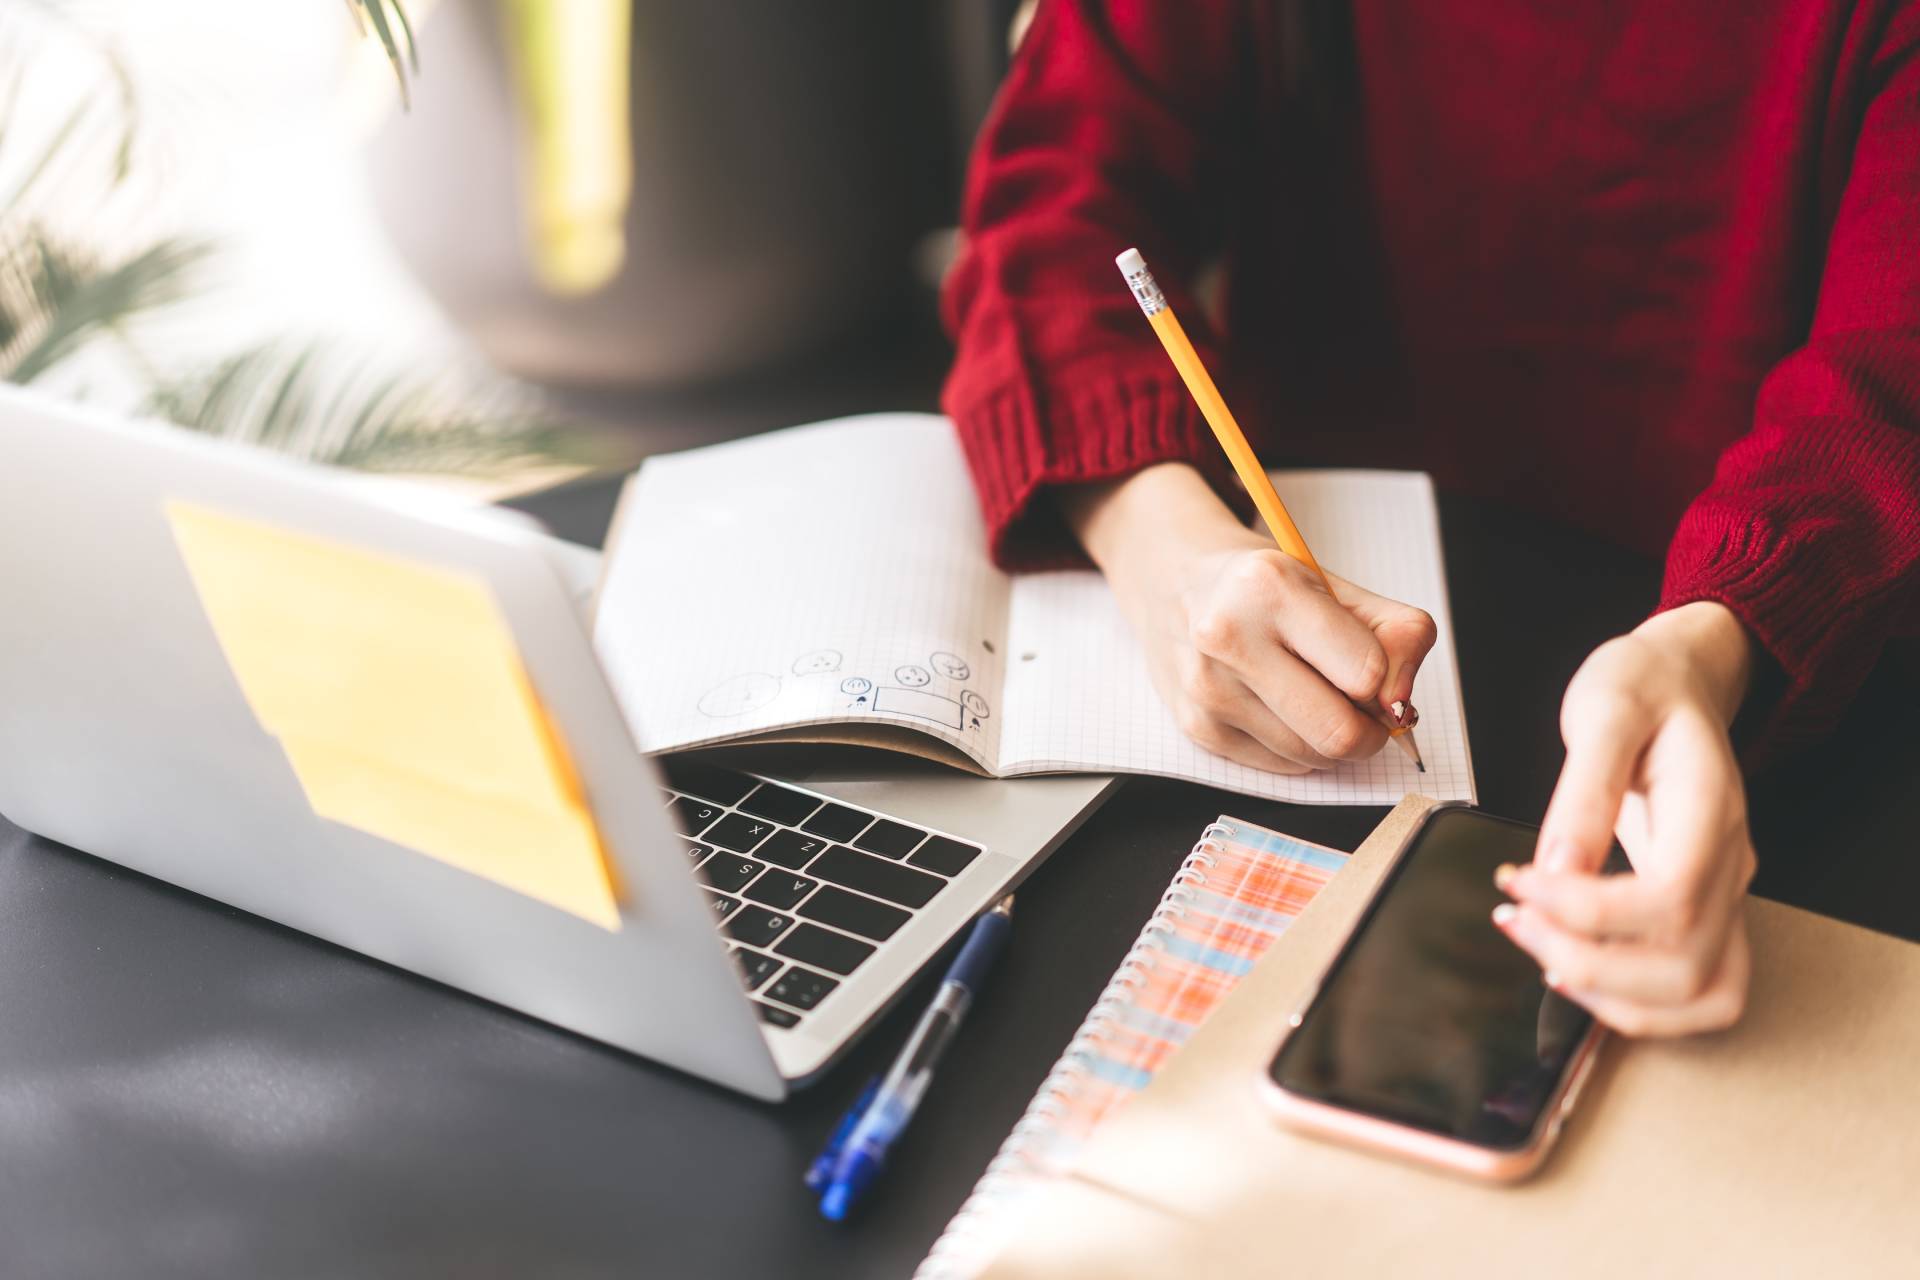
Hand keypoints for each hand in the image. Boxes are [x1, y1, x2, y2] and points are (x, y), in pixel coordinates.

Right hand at [1063, 464, 1436, 772]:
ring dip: (1329, 739)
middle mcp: (1228, 637)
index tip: (1378, 675)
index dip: (1387, 684)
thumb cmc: (1263, 588)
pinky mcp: (1195, 726)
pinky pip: (1280, 767)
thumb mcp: (1336, 586)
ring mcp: (1207, 688)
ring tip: (1311, 694)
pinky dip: (1296, 748)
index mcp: (1270, 588)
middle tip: (1363, 708)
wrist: (1174, 584)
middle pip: (1339, 732)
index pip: (1366, 673)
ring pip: (1311, 757)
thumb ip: (1395, 635)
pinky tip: (1278, 707)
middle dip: (1368, 731)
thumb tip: (1400, 706)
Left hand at [1495, 602, 1757, 1035]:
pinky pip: (1694, 992)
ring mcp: (1726, 895)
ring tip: (1538, 945)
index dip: (1587, 911)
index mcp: (1712, 810)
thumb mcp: (1603, 711)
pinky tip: (1572, 965)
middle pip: (1686, 965)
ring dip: (1611, 996)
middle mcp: (1731, 865)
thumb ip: (1584, 791)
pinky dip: (1633, 1002)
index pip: (1671, 897)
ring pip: (1701, 996)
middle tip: (1515, 917)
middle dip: (1588, 961)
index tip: (1517, 882)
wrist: (1679, 683)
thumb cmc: (1642, 688)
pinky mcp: (1706, 912)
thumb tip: (1556, 869)